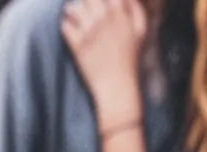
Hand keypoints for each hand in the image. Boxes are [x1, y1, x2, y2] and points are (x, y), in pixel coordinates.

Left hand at [60, 0, 148, 127]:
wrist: (117, 87)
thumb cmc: (131, 60)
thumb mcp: (141, 31)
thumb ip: (135, 8)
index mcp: (119, 11)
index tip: (100, 3)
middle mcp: (103, 18)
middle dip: (85, 1)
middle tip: (86, 7)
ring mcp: (89, 32)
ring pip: (73, 7)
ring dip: (72, 8)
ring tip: (72, 12)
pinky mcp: (78, 46)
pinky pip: (65, 26)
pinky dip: (66, 24)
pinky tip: (70, 26)